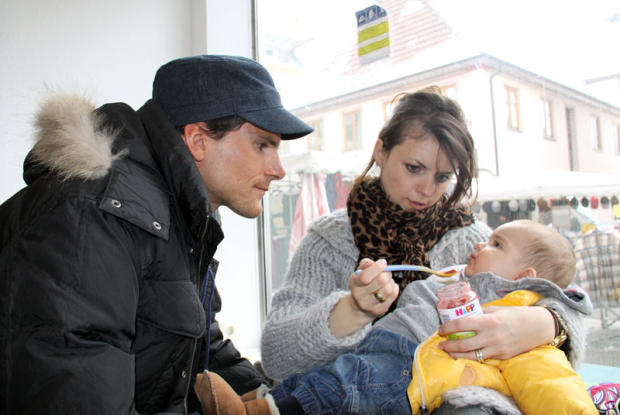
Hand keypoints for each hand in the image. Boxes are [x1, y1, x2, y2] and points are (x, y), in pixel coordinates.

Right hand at [348, 258, 398, 317]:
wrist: (360, 305)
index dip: (377, 268)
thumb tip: (372, 263)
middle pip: (380, 281)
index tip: (383, 262)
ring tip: (387, 280)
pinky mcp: (380, 310)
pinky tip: (388, 287)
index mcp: (354, 283)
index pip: (365, 277)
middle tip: (386, 271)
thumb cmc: (363, 283)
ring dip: (391, 282)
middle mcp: (360, 296)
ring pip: (388, 290)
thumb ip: (366, 264)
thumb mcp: (360, 272)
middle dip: (387, 273)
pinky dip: (394, 288)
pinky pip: (393, 295)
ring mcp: (370, 305)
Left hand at [437, 306, 554, 360]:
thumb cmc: (516, 315)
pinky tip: (465, 355)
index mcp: (488, 321)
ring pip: (471, 356)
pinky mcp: (502, 357)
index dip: (448, 328)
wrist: (539, 327)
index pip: (461, 325)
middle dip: (448, 345)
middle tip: (441, 343)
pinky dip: (472, 357)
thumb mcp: (496, 310)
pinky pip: (483, 359)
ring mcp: (497, 349)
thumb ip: (481, 313)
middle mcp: (491, 336)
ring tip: (448, 352)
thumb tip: (465, 313)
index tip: (441, 330)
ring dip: (456, 355)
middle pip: (463, 345)